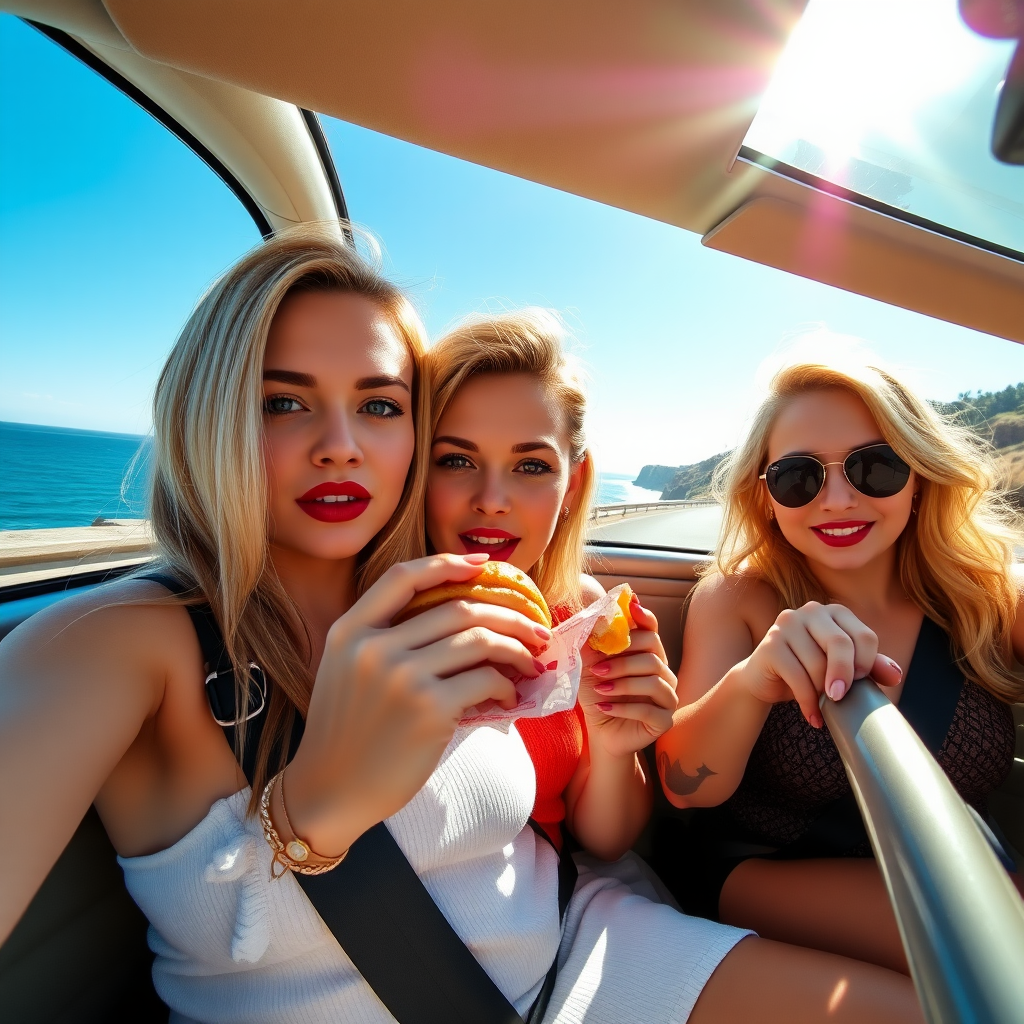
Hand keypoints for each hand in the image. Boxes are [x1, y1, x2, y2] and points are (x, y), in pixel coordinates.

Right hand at [284, 553, 550, 853]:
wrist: (327, 792)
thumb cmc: (346, 734)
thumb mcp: (345, 671)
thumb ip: (383, 639)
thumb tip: (458, 618)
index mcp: (350, 630)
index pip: (403, 577)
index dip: (447, 563)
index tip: (482, 566)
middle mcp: (373, 646)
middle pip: (458, 608)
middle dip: (508, 615)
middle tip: (535, 628)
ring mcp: (401, 676)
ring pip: (479, 640)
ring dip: (516, 650)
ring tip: (530, 664)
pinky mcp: (429, 709)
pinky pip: (485, 680)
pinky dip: (506, 686)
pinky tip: (508, 697)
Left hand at [578, 596, 677, 758]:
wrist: (601, 730)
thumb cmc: (599, 694)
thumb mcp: (590, 666)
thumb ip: (593, 644)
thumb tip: (594, 617)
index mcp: (648, 655)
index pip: (652, 630)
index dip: (644, 617)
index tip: (631, 607)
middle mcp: (664, 673)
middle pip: (654, 653)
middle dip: (623, 659)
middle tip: (597, 667)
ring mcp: (668, 697)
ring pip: (654, 681)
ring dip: (623, 683)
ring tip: (600, 688)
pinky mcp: (664, 720)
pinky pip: (649, 710)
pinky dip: (624, 707)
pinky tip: (605, 707)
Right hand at [736, 601, 901, 727]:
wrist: (766, 679)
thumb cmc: (808, 670)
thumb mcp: (842, 667)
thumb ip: (869, 666)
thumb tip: (895, 675)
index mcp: (834, 612)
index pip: (864, 636)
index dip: (866, 664)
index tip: (859, 682)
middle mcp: (810, 611)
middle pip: (840, 643)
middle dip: (845, 676)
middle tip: (841, 697)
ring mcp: (787, 624)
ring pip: (817, 664)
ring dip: (822, 692)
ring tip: (821, 704)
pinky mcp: (770, 643)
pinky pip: (797, 676)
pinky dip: (808, 702)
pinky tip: (812, 715)